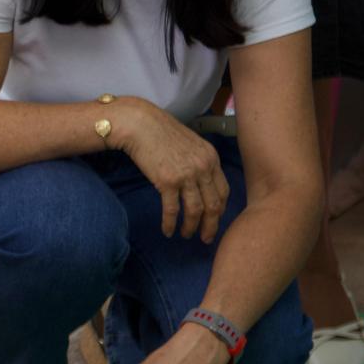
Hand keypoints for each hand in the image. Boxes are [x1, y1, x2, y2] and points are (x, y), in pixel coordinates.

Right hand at [113, 98, 229, 242]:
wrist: (140, 125)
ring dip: (191, 227)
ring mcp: (187, 175)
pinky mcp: (168, 182)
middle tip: (205, 238)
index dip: (220, 209)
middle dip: (211, 225)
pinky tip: (167, 230)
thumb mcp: (189, 144)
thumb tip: (198, 182)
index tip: (214, 219)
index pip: (224, 191)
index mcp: (211, 158)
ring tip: (185, 235)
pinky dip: (171, 223)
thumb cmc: (160, 132)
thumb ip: (198, 162)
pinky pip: (173, 209)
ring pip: (196, 210)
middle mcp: (203, 168)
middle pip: (214, 205)